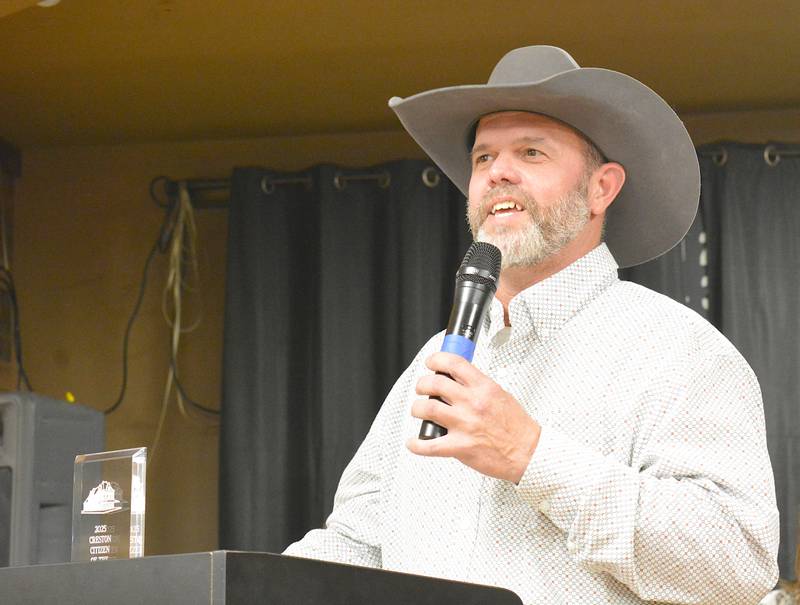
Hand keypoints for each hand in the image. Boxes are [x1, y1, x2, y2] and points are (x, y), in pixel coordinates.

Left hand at [406, 352, 540, 483]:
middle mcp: (472, 403)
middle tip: (421, 388)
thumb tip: (458, 379)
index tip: (431, 363)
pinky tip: (413, 442)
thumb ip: (478, 387)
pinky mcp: (460, 447)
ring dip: (417, 409)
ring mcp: (465, 425)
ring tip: (419, 411)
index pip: (453, 363)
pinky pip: (429, 445)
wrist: (528, 452)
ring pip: (427, 409)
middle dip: (422, 384)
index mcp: (483, 388)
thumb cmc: (517, 427)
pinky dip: (416, 444)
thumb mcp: (500, 395)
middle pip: (434, 384)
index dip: (436, 360)